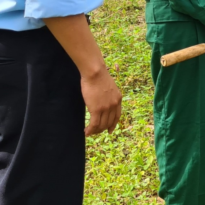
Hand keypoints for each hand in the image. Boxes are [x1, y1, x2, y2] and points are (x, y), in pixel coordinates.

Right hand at [42, 14, 121, 136]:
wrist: (95, 72)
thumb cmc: (98, 76)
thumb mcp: (109, 87)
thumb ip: (108, 95)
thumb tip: (103, 100)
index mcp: (118, 99)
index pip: (117, 116)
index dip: (113, 125)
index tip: (110, 130)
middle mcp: (114, 105)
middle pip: (109, 122)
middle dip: (102, 129)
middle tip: (94, 131)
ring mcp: (106, 108)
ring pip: (101, 125)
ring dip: (95, 131)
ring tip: (89, 132)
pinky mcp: (97, 109)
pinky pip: (94, 124)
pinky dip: (90, 130)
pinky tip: (86, 132)